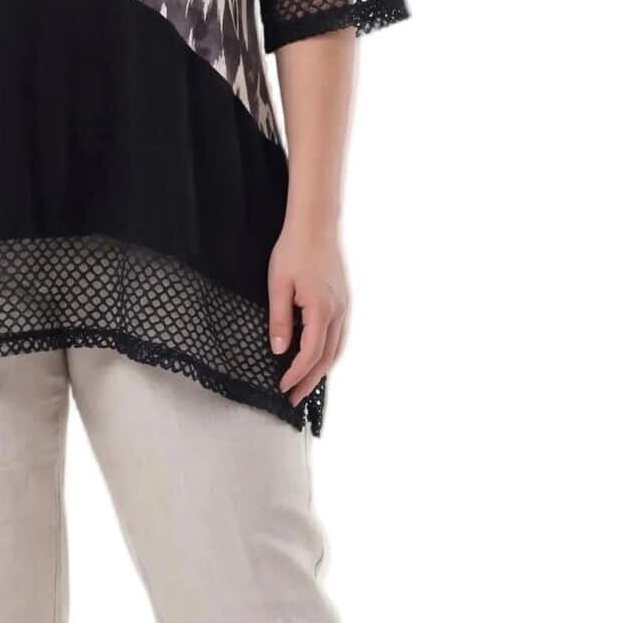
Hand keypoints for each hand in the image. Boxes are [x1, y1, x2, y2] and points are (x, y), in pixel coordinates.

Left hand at [268, 221, 349, 408]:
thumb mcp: (278, 285)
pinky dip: (330, 353)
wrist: (316, 224)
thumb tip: (280, 350)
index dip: (296, 374)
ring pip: (337, 348)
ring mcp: (344, 306)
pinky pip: (340, 335)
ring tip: (306, 385)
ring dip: (322, 370)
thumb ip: (280, 319)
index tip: (282, 387)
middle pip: (327, 357)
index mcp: (321, 309)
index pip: (310, 353)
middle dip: (310, 380)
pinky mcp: (344, 300)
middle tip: (294, 399)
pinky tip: (319, 358)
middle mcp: (338, 311)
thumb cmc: (293, 250)